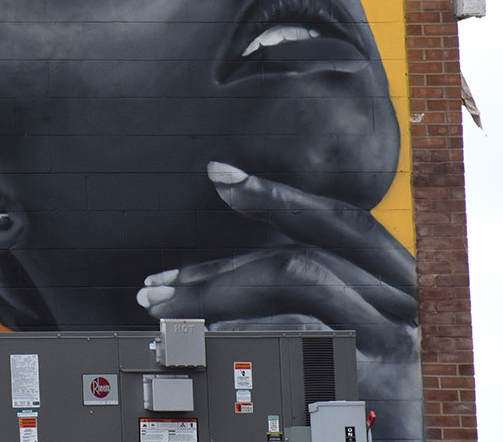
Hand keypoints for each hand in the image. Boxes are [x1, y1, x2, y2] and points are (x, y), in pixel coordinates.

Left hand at [137, 162, 420, 440]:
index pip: (343, 222)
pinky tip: (204, 336)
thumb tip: (222, 272)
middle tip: (154, 289)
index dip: (279, 194)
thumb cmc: (386, 397)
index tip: (219, 173)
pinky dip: (245, 328)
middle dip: (217, 270)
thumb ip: (320, 295)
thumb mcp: (367, 335)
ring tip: (163, 315)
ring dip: (216, 293)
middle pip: (300, 258)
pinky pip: (299, 334)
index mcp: (407, 285)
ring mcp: (399, 341)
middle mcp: (411, 303)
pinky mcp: (380, 381)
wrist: (433, 440)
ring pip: (296, 280)